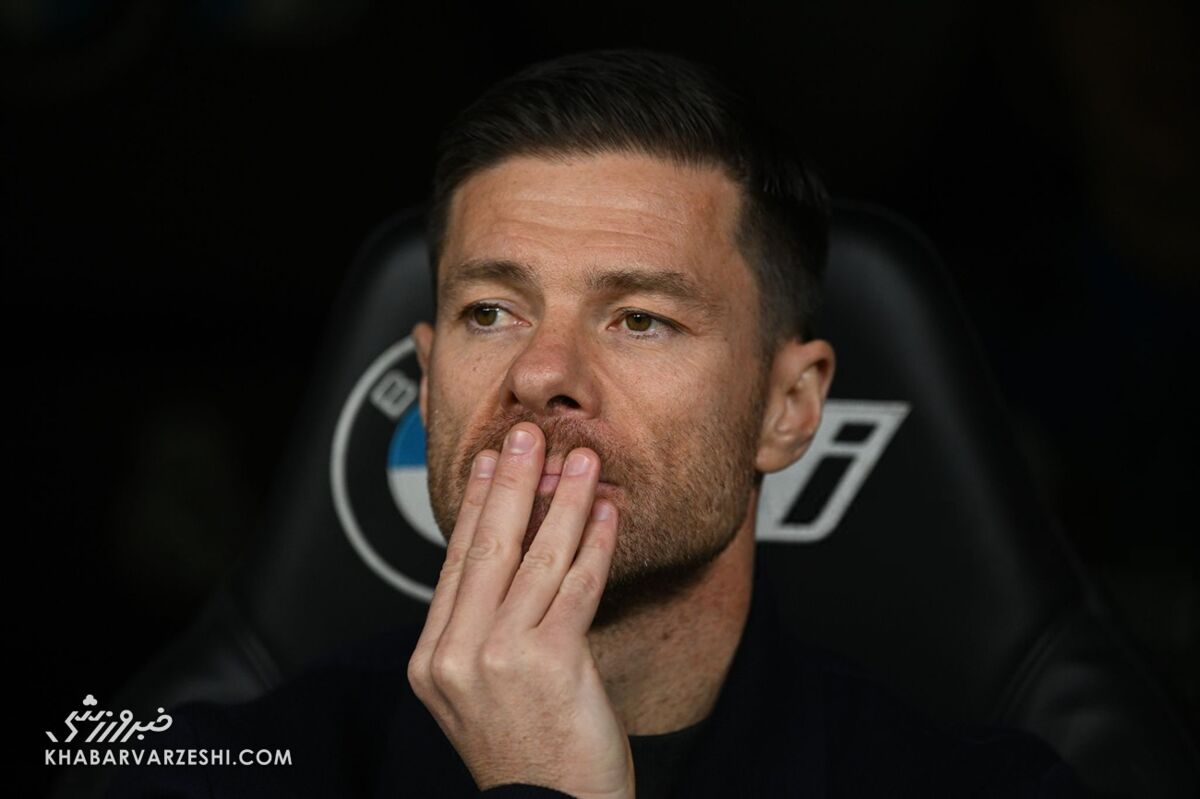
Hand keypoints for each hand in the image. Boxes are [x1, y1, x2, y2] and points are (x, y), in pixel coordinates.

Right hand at [407, 422, 632, 798]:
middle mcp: (456, 656)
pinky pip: (576, 586)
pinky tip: (607, 512)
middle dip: (510, 482)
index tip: (488, 461)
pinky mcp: (548, 663)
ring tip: (580, 460)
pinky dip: (594, 542)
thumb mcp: (484, 692)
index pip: (456, 562)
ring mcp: (498, 659)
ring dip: (562, 500)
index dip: (475, 505)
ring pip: (534, 558)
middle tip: (525, 434)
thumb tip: (510, 556)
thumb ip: (484, 630)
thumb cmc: (530, 756)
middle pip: (487, 548)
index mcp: (432, 659)